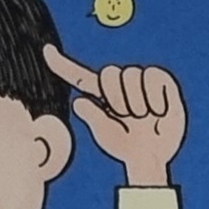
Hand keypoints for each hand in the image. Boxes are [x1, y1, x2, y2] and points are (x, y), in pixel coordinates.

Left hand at [45, 46, 184, 186]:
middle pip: (109, 73)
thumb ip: (92, 117)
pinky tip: (157, 110)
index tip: (47, 52)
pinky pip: (153, 76)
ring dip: (137, 102)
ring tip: (145, 117)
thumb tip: (79, 101)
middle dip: (117, 97)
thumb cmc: (128, 147)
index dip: (62, 65)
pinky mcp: (161, 80)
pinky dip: (154, 97)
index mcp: (101, 95)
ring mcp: (140, 80)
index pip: (79, 77)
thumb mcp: (106, 135)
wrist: (154, 156)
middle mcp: (119, 83)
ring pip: (131, 74)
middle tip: (128, 116)